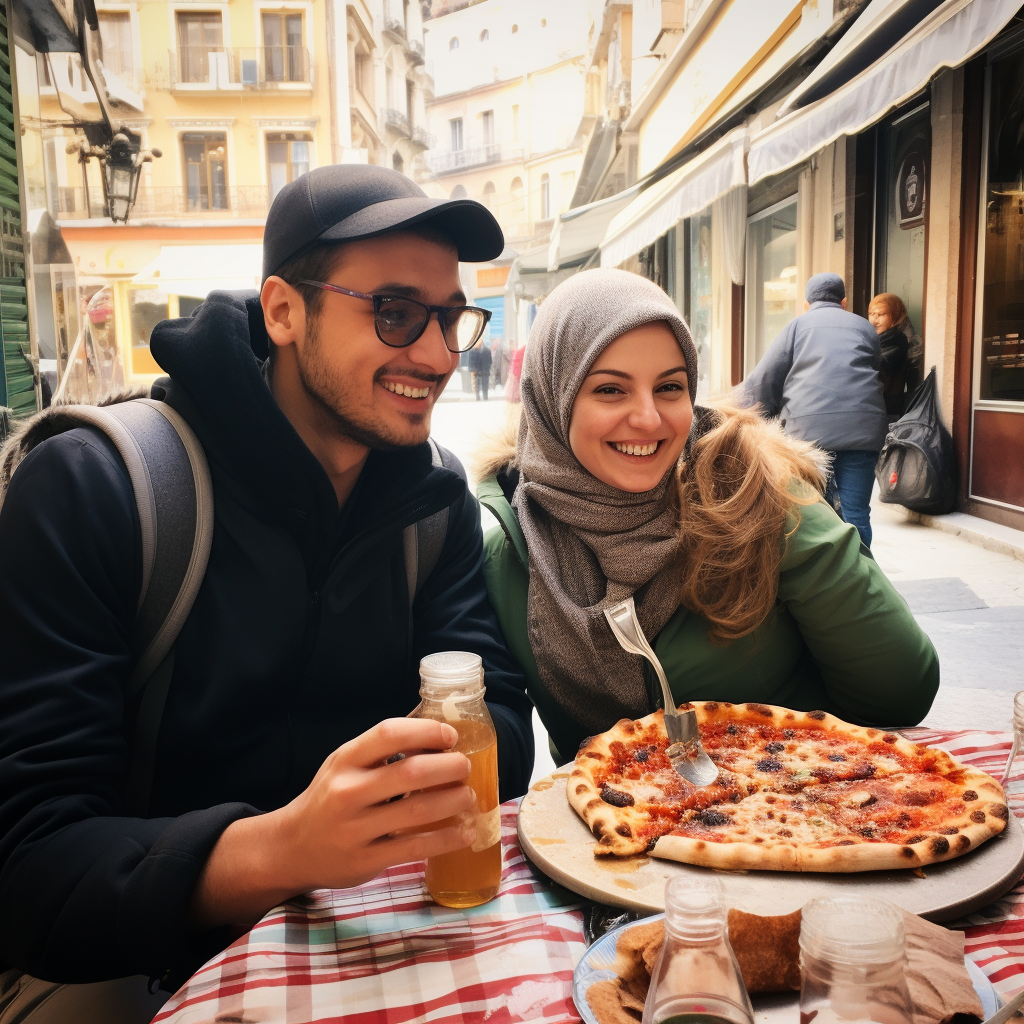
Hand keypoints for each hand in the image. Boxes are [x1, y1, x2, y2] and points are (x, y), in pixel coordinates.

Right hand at [189, 719, 474, 929]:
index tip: (450, 736)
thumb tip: (438, 733)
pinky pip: (416, 847)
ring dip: (454, 801)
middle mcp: (347, 792)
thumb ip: (382, 751)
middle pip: (410, 772)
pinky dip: (447, 839)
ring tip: (468, 796)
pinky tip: (465, 832)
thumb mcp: (345, 766)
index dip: (426, 731)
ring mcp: (355, 829)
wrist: (291, 848)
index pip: (389, 734)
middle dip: (449, 767)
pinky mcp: (366, 861)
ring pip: (418, 811)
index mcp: (344, 760)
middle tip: (464, 767)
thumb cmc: (329, 798)